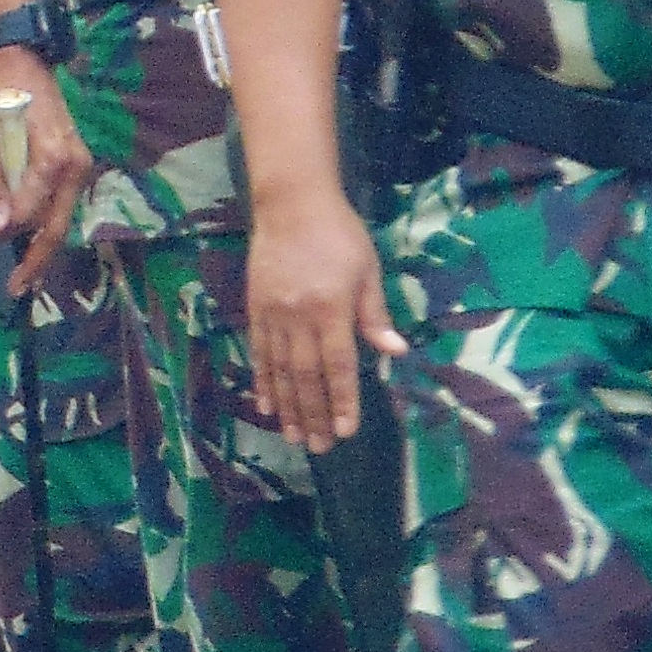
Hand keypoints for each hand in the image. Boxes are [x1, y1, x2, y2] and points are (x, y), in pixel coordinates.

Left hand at [0, 46, 90, 292]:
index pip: (29, 211)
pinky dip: (46, 226)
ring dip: (42, 247)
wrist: (25, 66)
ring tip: (22, 275)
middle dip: (36, 260)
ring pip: (63, 219)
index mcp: (52, 159)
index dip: (5, 232)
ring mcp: (81, 167)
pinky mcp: (78, 166)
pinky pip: (63, 205)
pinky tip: (31, 243)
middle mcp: (75, 167)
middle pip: (57, 226)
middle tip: (15, 288)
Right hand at [241, 182, 401, 454]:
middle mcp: (298, 316)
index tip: (345, 431)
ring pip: (278, 370)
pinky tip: (265, 403)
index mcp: (331, 308)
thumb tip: (395, 352)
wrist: (291, 204)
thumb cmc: (339, 234)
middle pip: (305, 376)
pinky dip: (262, 380)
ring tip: (291, 436)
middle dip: (312, 414)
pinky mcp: (255, 308)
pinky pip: (259, 352)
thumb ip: (375, 315)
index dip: (342, 401)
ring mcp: (272, 314)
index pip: (338, 365)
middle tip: (318, 447)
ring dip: (286, 406)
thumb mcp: (368, 270)